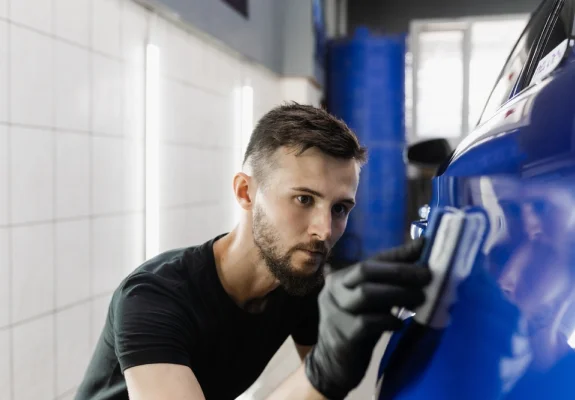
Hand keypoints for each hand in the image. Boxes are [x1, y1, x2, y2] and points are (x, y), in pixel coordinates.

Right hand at [304, 238, 431, 398]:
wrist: (330, 366)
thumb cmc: (355, 329)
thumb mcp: (369, 304)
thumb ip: (386, 285)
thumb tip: (419, 262)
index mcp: (340, 279)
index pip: (371, 260)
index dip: (397, 253)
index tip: (424, 246)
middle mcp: (333, 291)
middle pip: (366, 271)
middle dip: (400, 271)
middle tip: (427, 276)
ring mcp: (335, 312)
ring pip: (366, 293)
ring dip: (398, 294)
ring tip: (420, 298)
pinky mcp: (343, 335)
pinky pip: (368, 322)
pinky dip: (388, 320)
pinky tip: (400, 323)